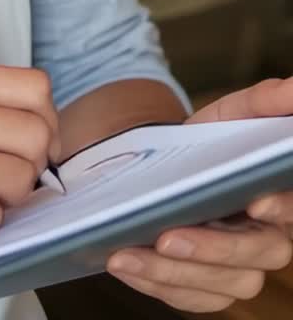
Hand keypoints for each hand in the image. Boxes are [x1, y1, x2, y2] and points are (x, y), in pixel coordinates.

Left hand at [107, 77, 292, 310]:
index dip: (278, 207)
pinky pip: (187, 297)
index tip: (253, 200)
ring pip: (219, 284)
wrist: (171, 167)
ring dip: (171, 273)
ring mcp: (237, 270)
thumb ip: (262, 102)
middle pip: (256, 256)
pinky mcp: (207, 289)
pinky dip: (154, 284)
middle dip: (212, 249)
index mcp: (278, 198)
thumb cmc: (209, 142)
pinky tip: (123, 263)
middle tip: (167, 237)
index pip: (289, 208)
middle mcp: (266, 240)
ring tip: (125, 252)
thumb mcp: (230, 114)